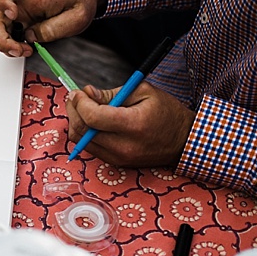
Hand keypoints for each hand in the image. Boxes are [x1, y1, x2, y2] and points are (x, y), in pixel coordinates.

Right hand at [0, 0, 107, 57]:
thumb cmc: (78, 0)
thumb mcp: (77, 16)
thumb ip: (54, 28)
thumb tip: (31, 37)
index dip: (3, 0)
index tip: (12, 14)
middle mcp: (20, 3)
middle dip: (1, 37)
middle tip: (18, 49)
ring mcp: (18, 14)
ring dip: (6, 45)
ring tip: (25, 51)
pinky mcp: (19, 24)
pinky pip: (6, 36)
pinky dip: (11, 46)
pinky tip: (24, 49)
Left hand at [66, 82, 195, 166]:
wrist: (184, 140)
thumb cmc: (166, 112)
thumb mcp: (143, 92)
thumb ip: (112, 93)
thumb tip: (87, 93)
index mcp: (133, 125)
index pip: (93, 117)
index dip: (80, 103)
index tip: (77, 92)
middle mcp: (123, 146)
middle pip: (82, 131)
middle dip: (73, 111)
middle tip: (75, 97)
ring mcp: (118, 158)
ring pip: (81, 142)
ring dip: (76, 123)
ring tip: (82, 108)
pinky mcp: (116, 163)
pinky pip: (90, 148)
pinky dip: (85, 133)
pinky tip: (91, 121)